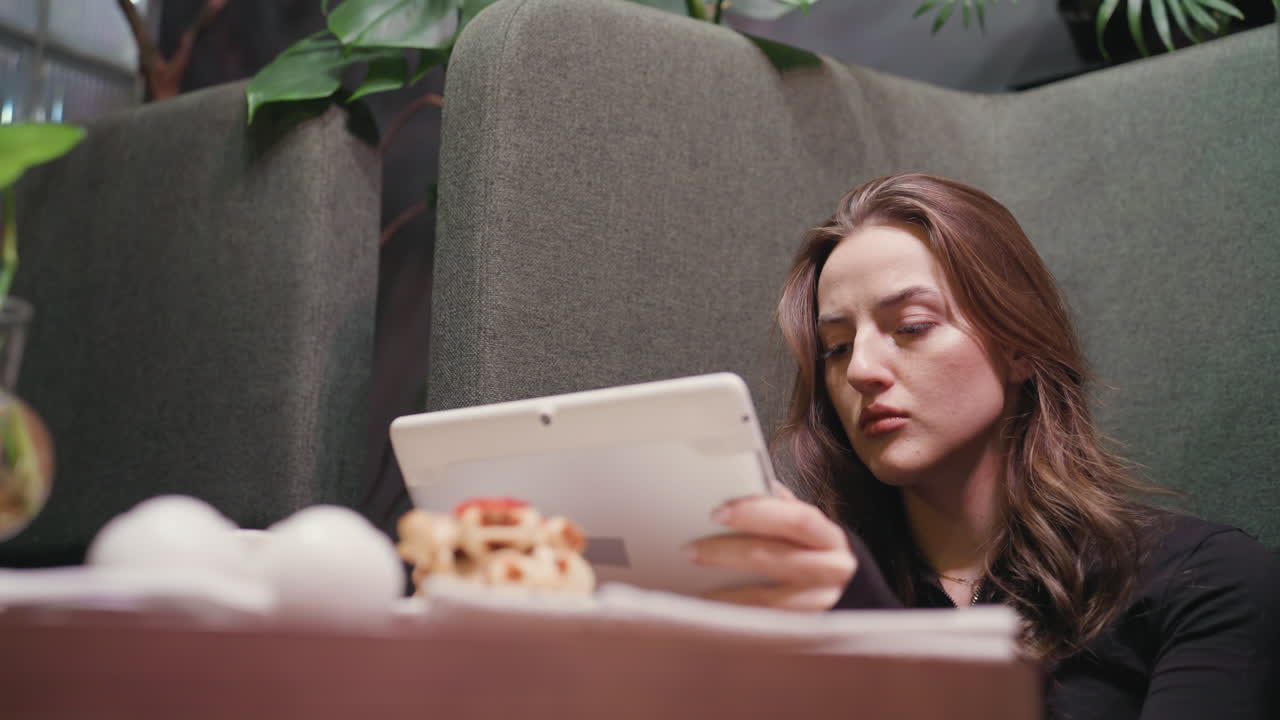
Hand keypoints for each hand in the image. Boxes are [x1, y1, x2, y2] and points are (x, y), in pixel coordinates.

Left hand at [685, 482, 855, 610]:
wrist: (857, 597)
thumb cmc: (823, 556)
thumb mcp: (813, 532)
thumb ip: (787, 510)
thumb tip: (761, 483)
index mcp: (830, 538)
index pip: (796, 519)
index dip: (757, 512)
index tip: (718, 512)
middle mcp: (832, 570)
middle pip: (775, 558)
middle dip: (727, 552)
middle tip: (689, 550)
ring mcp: (821, 604)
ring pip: (769, 600)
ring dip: (727, 595)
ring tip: (693, 589)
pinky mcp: (808, 630)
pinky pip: (766, 627)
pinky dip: (736, 620)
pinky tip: (711, 614)